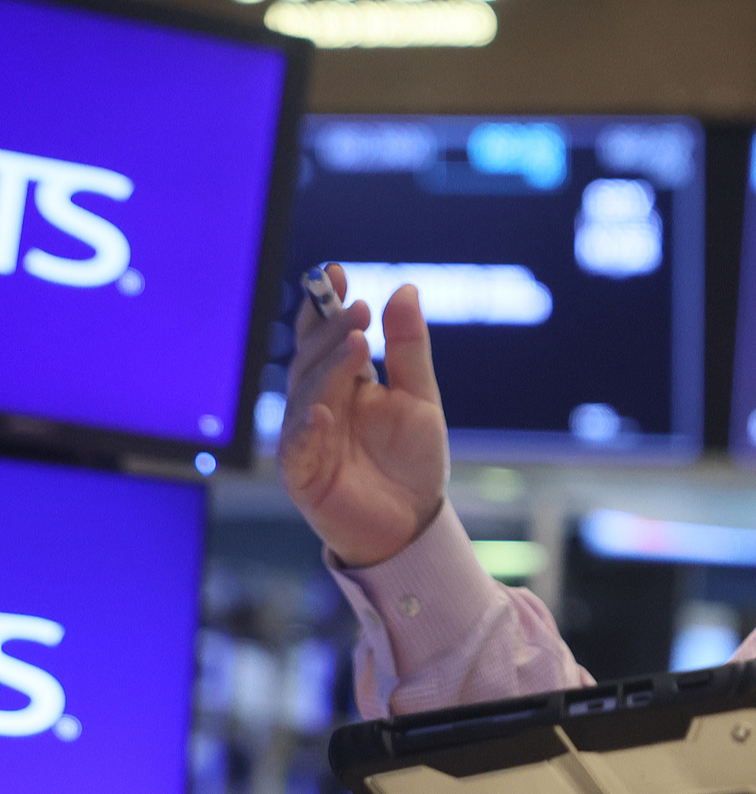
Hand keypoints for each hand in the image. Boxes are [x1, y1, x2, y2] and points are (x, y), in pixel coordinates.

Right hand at [279, 264, 449, 567]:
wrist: (414, 522)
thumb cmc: (413, 460)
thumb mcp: (420, 398)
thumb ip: (408, 348)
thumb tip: (405, 290)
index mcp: (344, 382)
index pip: (325, 335)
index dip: (325, 305)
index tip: (334, 272)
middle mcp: (318, 403)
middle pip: (312, 359)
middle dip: (330, 331)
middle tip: (356, 308)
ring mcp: (306, 437)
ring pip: (305, 395)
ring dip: (328, 369)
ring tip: (354, 344)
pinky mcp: (301, 473)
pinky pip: (297, 446)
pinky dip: (308, 428)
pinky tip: (324, 410)